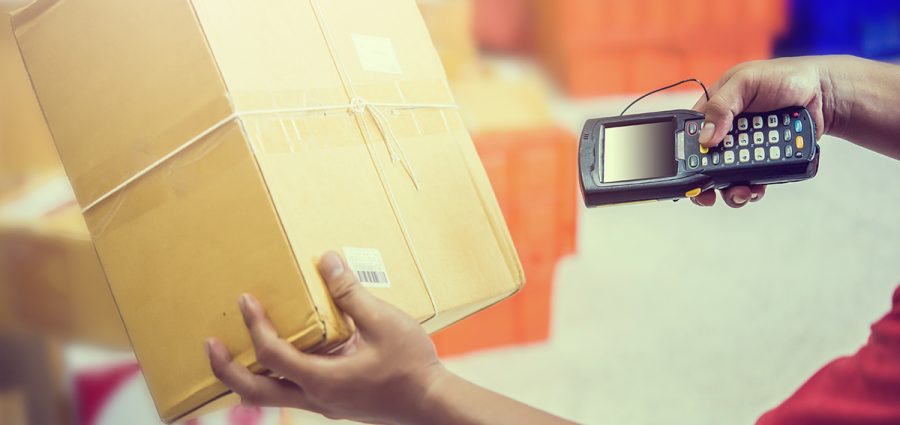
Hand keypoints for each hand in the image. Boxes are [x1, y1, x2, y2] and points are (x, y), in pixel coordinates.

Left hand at [206, 252, 445, 424]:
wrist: (432, 404)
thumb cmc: (411, 367)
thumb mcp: (384, 322)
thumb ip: (351, 293)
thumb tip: (328, 261)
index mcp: (323, 379)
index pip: (272, 354)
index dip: (255, 326)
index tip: (245, 300)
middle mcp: (316, 397)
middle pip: (254, 392)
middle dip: (226, 368)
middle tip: (211, 344)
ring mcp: (325, 404)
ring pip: (272, 396)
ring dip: (249, 375)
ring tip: (239, 350)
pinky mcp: (336, 402)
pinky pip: (294, 391)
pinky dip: (277, 374)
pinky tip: (290, 351)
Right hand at [691, 57, 833, 207]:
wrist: (824, 95)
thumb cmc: (786, 77)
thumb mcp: (747, 82)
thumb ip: (722, 105)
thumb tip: (706, 138)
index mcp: (715, 108)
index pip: (691, 133)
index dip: (687, 153)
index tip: (689, 171)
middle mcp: (726, 130)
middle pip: (706, 162)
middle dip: (707, 181)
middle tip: (710, 194)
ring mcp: (744, 147)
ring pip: (726, 176)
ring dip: (730, 190)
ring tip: (741, 192)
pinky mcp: (762, 159)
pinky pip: (750, 179)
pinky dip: (751, 189)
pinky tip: (756, 189)